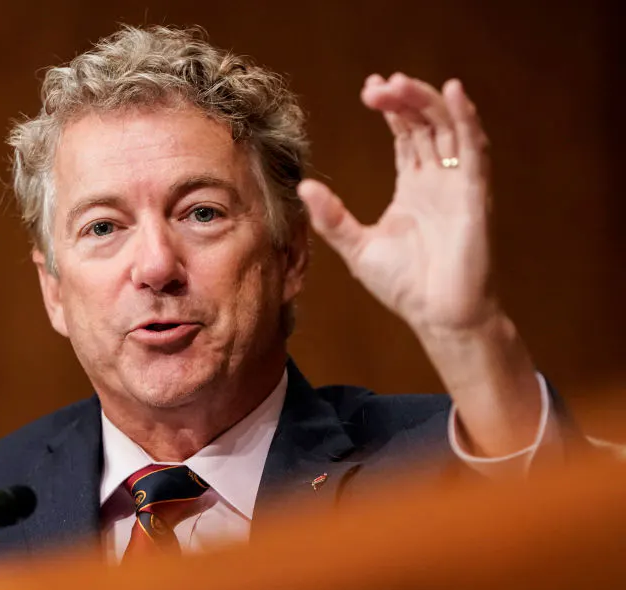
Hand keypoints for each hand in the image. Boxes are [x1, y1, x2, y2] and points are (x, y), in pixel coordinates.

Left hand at [298, 74, 496, 334]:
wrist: (438, 316)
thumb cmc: (404, 286)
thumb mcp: (356, 247)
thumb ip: (331, 217)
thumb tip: (304, 187)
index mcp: (415, 187)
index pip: (407, 135)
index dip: (392, 109)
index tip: (370, 89)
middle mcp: (440, 180)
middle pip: (426, 123)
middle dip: (403, 100)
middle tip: (376, 86)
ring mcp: (459, 185)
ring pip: (448, 128)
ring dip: (426, 101)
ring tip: (400, 84)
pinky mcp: (475, 195)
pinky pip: (473, 149)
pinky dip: (465, 119)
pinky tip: (451, 94)